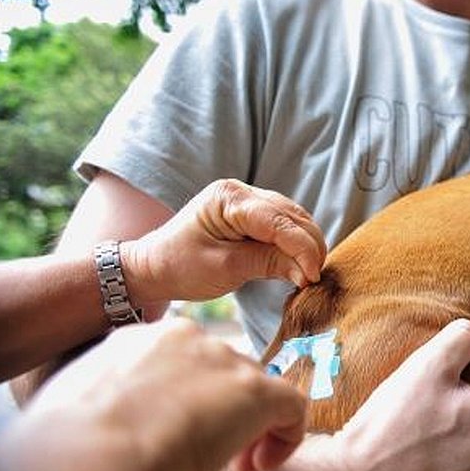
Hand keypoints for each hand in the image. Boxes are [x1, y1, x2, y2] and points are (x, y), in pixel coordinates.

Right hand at [0, 318, 307, 470]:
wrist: (88, 460)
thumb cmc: (71, 453)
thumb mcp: (94, 423)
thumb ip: (128, 424)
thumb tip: (147, 455)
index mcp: (136, 342)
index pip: (182, 365)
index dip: (189, 405)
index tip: (176, 442)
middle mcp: (184, 339)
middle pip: (222, 375)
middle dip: (221, 418)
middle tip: (207, 461)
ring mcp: (222, 360)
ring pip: (255, 391)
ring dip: (249, 432)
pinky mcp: (255, 389)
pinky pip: (292, 407)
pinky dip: (285, 438)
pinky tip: (256, 469)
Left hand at [122, 179, 326, 306]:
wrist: (154, 266)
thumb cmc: (180, 267)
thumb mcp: (225, 269)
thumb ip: (268, 264)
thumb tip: (308, 273)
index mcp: (229, 198)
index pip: (278, 222)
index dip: (302, 248)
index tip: (314, 276)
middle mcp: (242, 191)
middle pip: (292, 216)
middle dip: (309, 246)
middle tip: (315, 279)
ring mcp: (248, 199)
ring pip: (294, 218)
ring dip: (307, 244)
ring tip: (310, 274)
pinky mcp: (252, 213)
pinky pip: (285, 224)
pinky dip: (296, 243)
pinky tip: (300, 263)